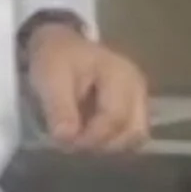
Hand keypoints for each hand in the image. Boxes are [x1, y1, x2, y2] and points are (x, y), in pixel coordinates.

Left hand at [24, 24, 150, 152]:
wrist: (61, 45)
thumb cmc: (57, 59)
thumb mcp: (50, 78)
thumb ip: (59, 107)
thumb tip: (66, 138)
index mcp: (120, 75)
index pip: (115, 117)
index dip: (91, 137)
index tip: (65, 140)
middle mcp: (137, 87)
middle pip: (134, 131)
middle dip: (102, 143)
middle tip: (74, 142)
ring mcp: (139, 97)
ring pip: (136, 137)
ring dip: (109, 145)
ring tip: (82, 138)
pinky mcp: (135, 108)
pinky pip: (131, 135)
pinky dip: (113, 141)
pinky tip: (92, 136)